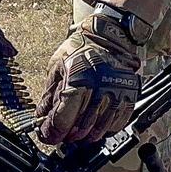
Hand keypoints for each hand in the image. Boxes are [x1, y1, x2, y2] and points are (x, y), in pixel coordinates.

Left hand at [35, 17, 140, 144]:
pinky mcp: (129, 96)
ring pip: (99, 129)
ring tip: (77, 132)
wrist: (106, 36)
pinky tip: (96, 126)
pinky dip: (105, 130)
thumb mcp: (56, 68)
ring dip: (86, 135)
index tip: (47, 135)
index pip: (63, 119)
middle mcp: (99, 88)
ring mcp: (116, 93)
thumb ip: (48, 96)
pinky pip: (117, 123)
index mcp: (78, 79)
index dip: (52, 132)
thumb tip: (41, 118)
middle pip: (81, 127)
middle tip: (61, 134)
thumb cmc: (79, 49)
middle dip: (67, 135)